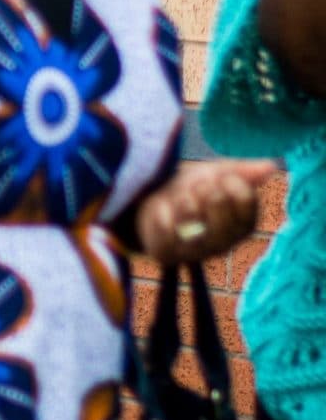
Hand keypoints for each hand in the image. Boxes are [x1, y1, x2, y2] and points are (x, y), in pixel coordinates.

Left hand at [136, 159, 276, 264]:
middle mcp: (224, 243)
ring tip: (180, 193)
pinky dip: (163, 212)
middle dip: (208, 191)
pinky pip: (167, 231)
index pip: (247, 204)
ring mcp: (195, 251)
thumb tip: (271, 166)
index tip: (221, 176)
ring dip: (185, 200)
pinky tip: (162, 206)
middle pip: (223, 217)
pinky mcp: (166, 253)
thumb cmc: (190, 189)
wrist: (149, 201)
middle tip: (199, 183)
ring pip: (196, 225)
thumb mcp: (216, 174)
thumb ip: (242, 172)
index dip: (233, 183)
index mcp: (242, 225)